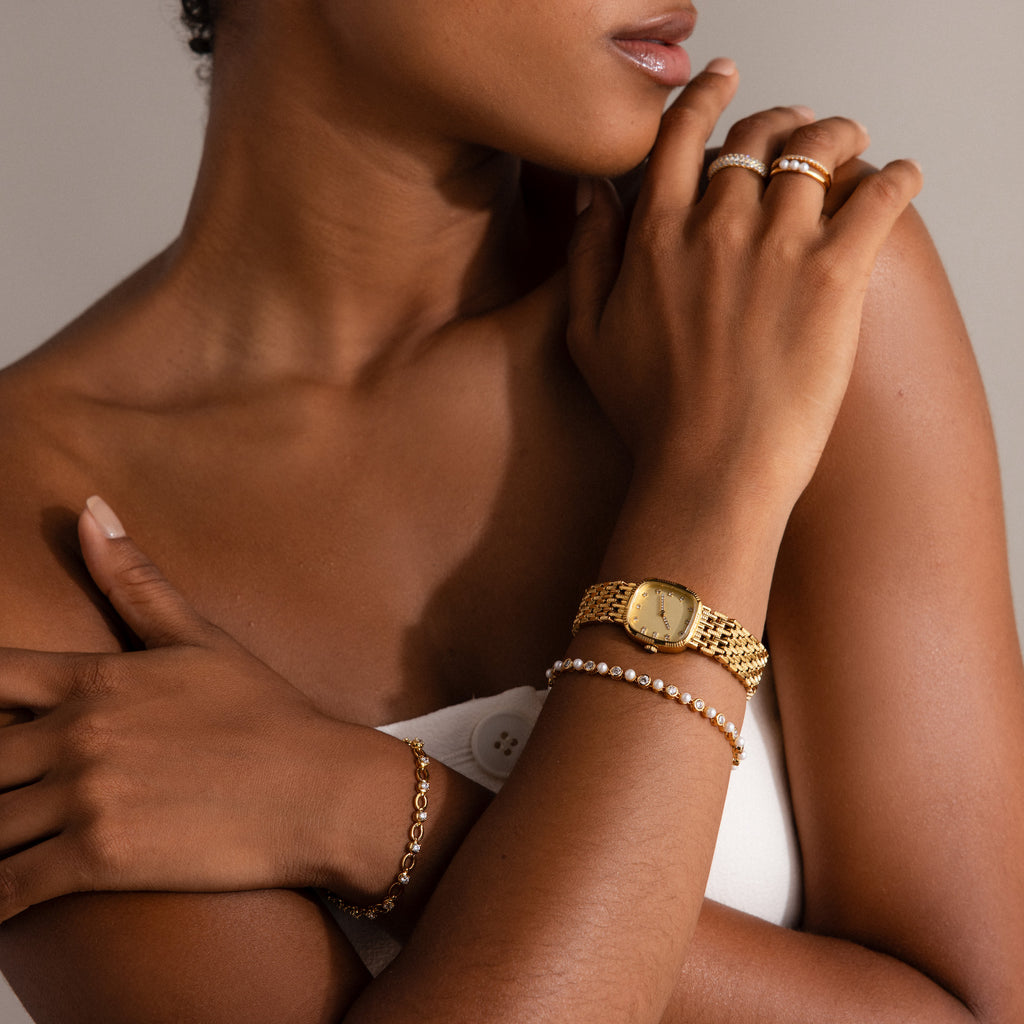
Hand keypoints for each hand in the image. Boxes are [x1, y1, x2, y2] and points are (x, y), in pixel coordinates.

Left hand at [0, 498, 363, 920]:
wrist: (320, 788)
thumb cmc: (266, 713)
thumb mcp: (201, 638)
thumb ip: (135, 581)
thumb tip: (88, 509)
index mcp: (96, 678)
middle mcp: (79, 732)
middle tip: (2, 784)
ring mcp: (87, 796)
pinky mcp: (99, 860)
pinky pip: (5, 889)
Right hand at [567, 60, 921, 509]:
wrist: (709, 470)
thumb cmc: (649, 415)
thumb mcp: (587, 336)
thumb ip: (586, 255)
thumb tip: (590, 193)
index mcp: (657, 236)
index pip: (685, 135)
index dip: (706, 97)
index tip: (722, 81)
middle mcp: (717, 226)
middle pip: (758, 135)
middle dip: (779, 119)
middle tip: (795, 127)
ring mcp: (778, 247)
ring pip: (821, 148)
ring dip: (839, 132)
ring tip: (851, 141)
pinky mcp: (834, 276)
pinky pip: (878, 197)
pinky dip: (895, 177)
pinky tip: (900, 176)